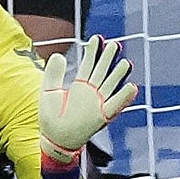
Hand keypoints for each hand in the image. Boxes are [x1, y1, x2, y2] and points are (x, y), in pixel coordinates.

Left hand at [39, 35, 138, 163]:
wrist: (54, 140)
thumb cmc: (51, 119)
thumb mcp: (48, 92)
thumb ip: (53, 75)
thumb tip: (57, 55)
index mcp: (79, 86)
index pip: (88, 65)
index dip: (93, 52)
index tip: (98, 38)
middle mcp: (91, 93)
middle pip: (102, 71)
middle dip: (108, 58)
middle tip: (115, 44)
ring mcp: (98, 104)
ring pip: (110, 85)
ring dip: (118, 74)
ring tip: (125, 62)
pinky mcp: (102, 116)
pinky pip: (115, 105)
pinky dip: (123, 97)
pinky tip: (131, 86)